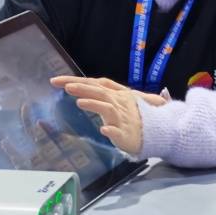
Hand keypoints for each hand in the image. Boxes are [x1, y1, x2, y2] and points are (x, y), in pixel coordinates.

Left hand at [50, 76, 165, 154]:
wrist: (158, 131)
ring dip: (94, 104)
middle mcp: (119, 103)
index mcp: (117, 95)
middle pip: (99, 92)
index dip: (77, 80)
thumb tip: (87, 90)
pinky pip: (119, 131)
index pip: (95, 84)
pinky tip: (103, 129)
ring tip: (79, 102)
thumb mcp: (124, 100)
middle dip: (81, 88)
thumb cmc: (138, 116)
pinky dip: (111, 130)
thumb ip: (108, 93)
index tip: (56, 80)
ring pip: (108, 109)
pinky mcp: (126, 134)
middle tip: (63, 85)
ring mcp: (122, 118)